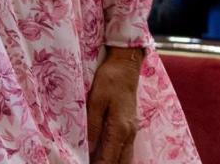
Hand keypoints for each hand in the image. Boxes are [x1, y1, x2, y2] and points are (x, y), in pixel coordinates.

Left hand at [86, 48, 140, 163]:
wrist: (126, 66)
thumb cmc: (110, 80)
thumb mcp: (96, 100)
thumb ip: (92, 125)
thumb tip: (87, 147)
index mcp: (120, 129)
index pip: (110, 158)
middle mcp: (129, 134)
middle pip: (122, 162)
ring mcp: (132, 131)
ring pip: (126, 158)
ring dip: (114, 163)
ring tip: (97, 163)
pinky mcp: (131, 126)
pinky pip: (126, 149)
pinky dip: (118, 157)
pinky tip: (108, 157)